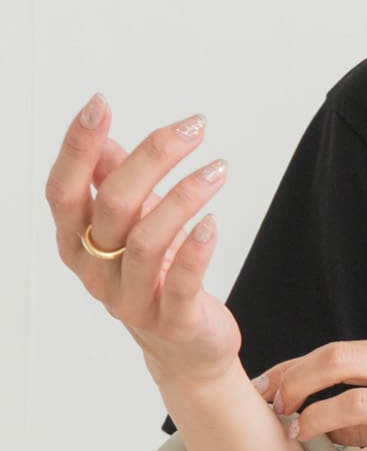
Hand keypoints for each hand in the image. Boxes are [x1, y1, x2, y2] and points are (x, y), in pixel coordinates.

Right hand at [46, 92, 240, 385]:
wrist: (187, 347)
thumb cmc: (158, 275)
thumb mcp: (133, 224)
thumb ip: (111, 183)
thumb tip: (100, 138)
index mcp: (76, 243)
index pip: (64, 190)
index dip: (76, 146)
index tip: (100, 103)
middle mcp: (96, 272)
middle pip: (113, 206)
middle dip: (152, 157)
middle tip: (192, 128)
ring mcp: (131, 300)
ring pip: (147, 240)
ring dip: (185, 196)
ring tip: (217, 168)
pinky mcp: (171, 321)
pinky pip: (181, 282)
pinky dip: (198, 248)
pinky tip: (213, 220)